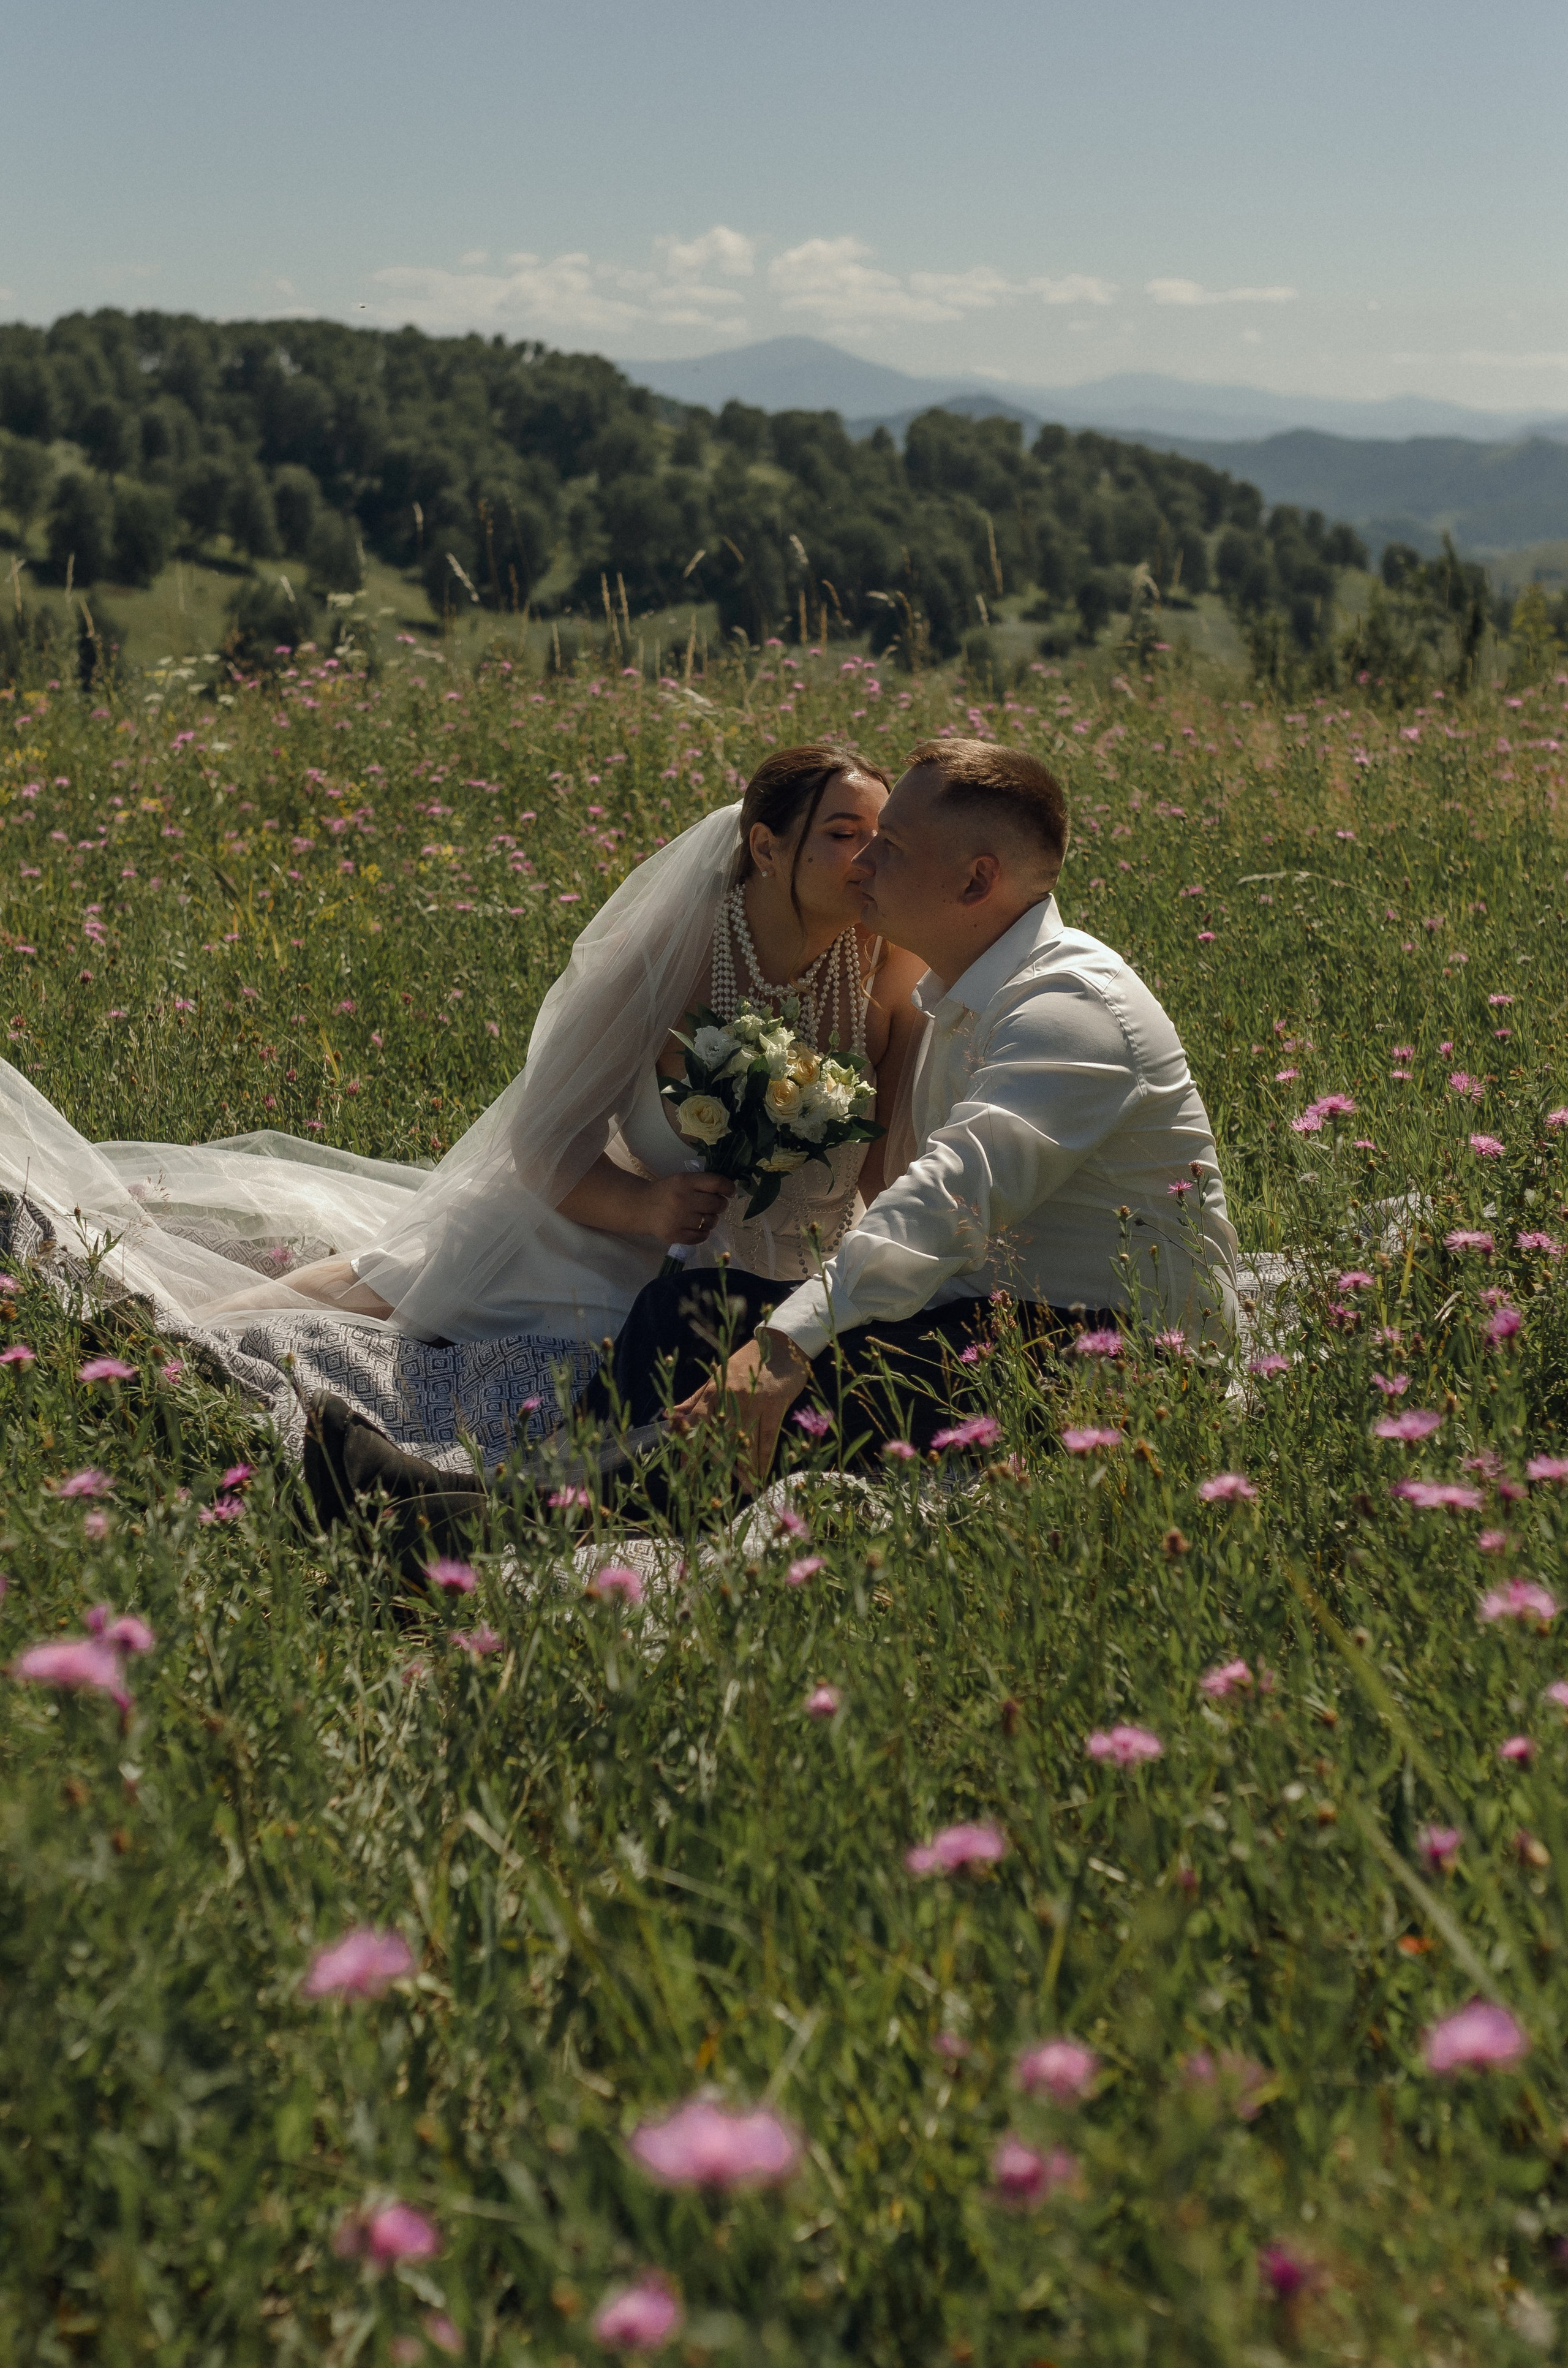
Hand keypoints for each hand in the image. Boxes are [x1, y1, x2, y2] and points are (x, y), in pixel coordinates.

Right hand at [642, 1170, 734, 1246]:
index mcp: (685, 1181)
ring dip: (711, 1220)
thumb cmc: (667, 1192)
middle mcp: (682, 1199)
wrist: (642, 1207)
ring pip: (711, 1222)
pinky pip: (701, 1236)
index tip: (730, 1192)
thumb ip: (703, 1183)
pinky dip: (703, 1233)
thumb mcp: (682, 1180)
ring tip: (701, 1216)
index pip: (716, 1183)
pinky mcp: (674, 1235)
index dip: (728, 1188)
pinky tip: (695, 1227)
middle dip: (720, 1205)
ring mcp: (678, 1219)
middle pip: (717, 1204)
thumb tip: (729, 1190)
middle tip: (715, 1205)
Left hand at [670, 1330, 808, 1480]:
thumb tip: (671, 1416)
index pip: (696, 1425)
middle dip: (715, 1465)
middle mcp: (731, 1398)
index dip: (689, 1448)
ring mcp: (754, 1403)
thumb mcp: (717, 1376)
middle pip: (720, 1438)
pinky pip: (767, 1438)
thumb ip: (695, 1399)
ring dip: (743, 1468)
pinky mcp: (774, 1406)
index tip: (683, 1472)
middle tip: (711, 1489)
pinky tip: (761, 1476)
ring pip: (744, 1442)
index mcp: (714, 1391)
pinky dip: (763, 1459)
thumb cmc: (746, 1360)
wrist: (780, 1342)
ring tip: (743, 1490)